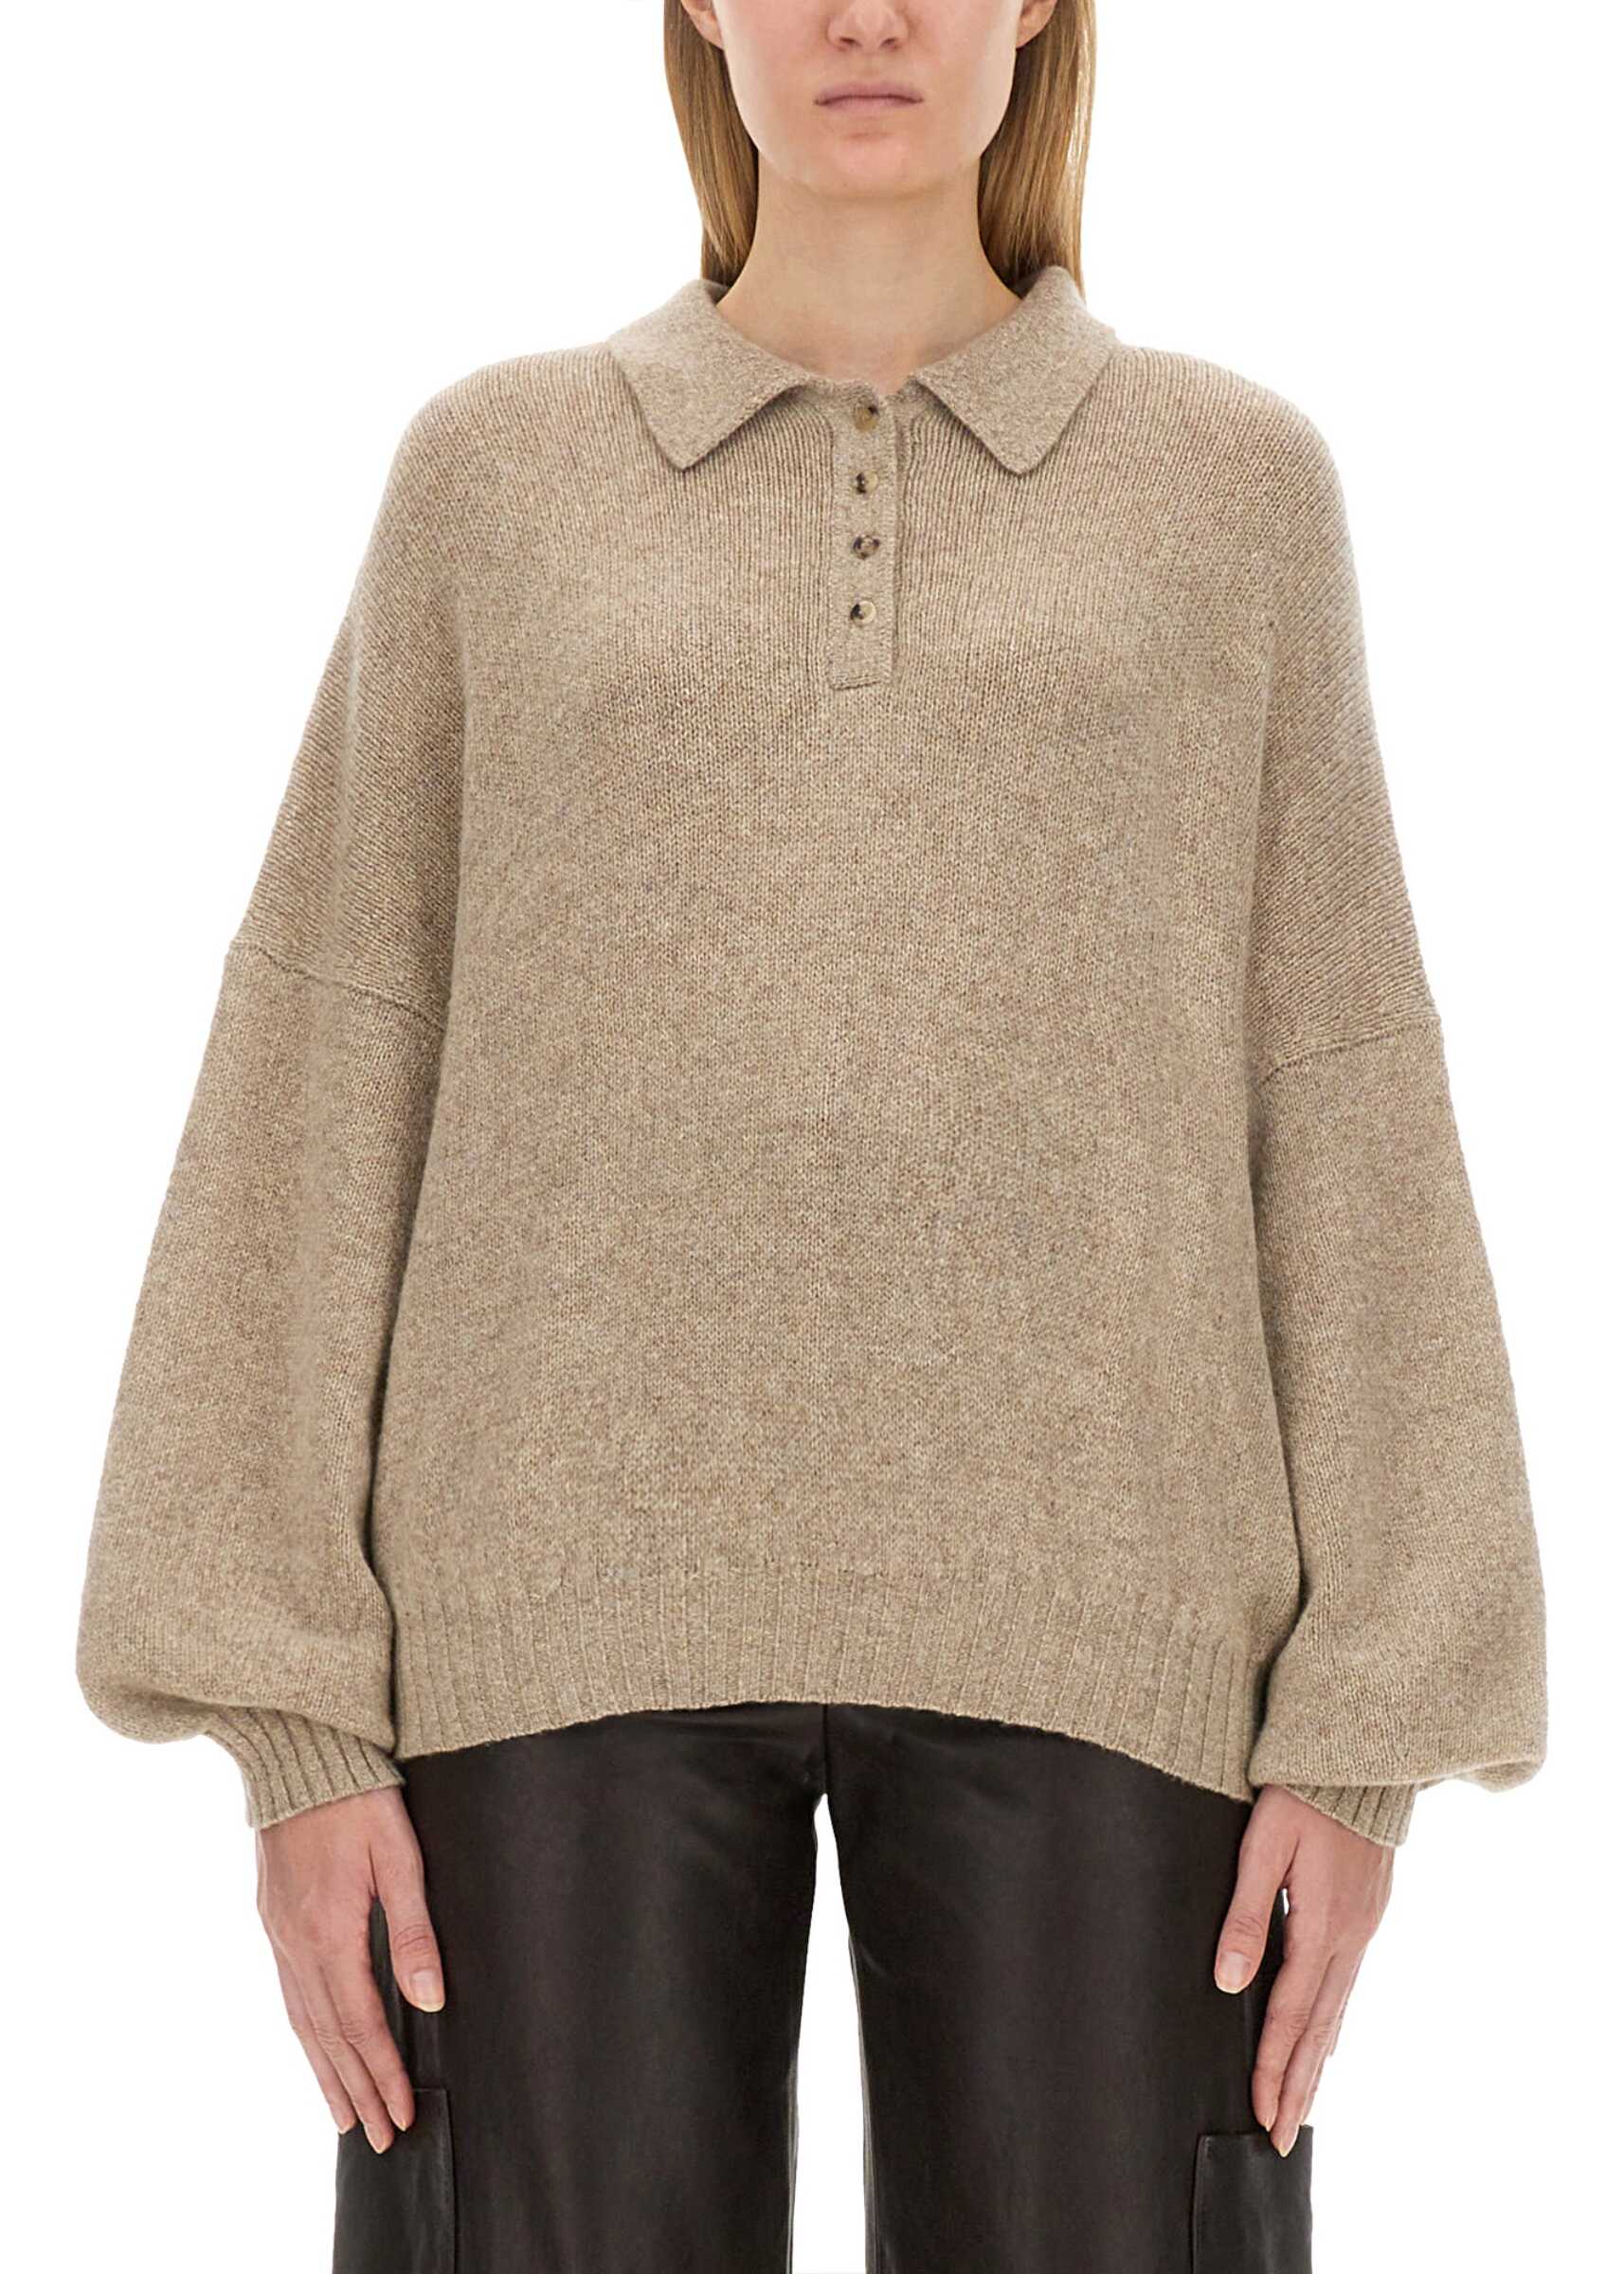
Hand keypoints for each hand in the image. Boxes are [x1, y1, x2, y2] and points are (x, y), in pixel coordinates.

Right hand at [254, 1784, 445, 2153]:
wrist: (297, 1751)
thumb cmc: (358, 1796)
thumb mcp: (399, 1855)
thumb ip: (414, 1929)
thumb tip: (431, 2001)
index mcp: (329, 1932)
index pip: (361, 2024)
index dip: (383, 2073)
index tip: (403, 2114)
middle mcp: (296, 1943)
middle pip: (328, 2037)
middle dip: (356, 2090)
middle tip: (379, 2139)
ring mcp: (278, 1933)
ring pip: (301, 2022)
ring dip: (325, 2073)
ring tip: (344, 2116)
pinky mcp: (272, 1918)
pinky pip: (288, 1995)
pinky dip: (304, 2034)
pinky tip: (316, 2048)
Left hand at [1212, 1785, 1392, 2154]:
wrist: (1361, 1755)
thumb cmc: (1302, 1792)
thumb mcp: (1263, 1846)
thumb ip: (1245, 1914)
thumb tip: (1228, 1982)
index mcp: (1322, 1926)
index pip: (1290, 2014)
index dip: (1274, 2067)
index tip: (1262, 2114)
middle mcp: (1350, 1937)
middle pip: (1320, 2028)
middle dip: (1299, 2084)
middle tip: (1281, 2138)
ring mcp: (1364, 1927)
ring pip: (1337, 2011)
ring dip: (1317, 2061)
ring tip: (1301, 2107)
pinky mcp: (1368, 1913)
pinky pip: (1347, 1985)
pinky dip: (1333, 2023)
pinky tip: (1325, 2037)